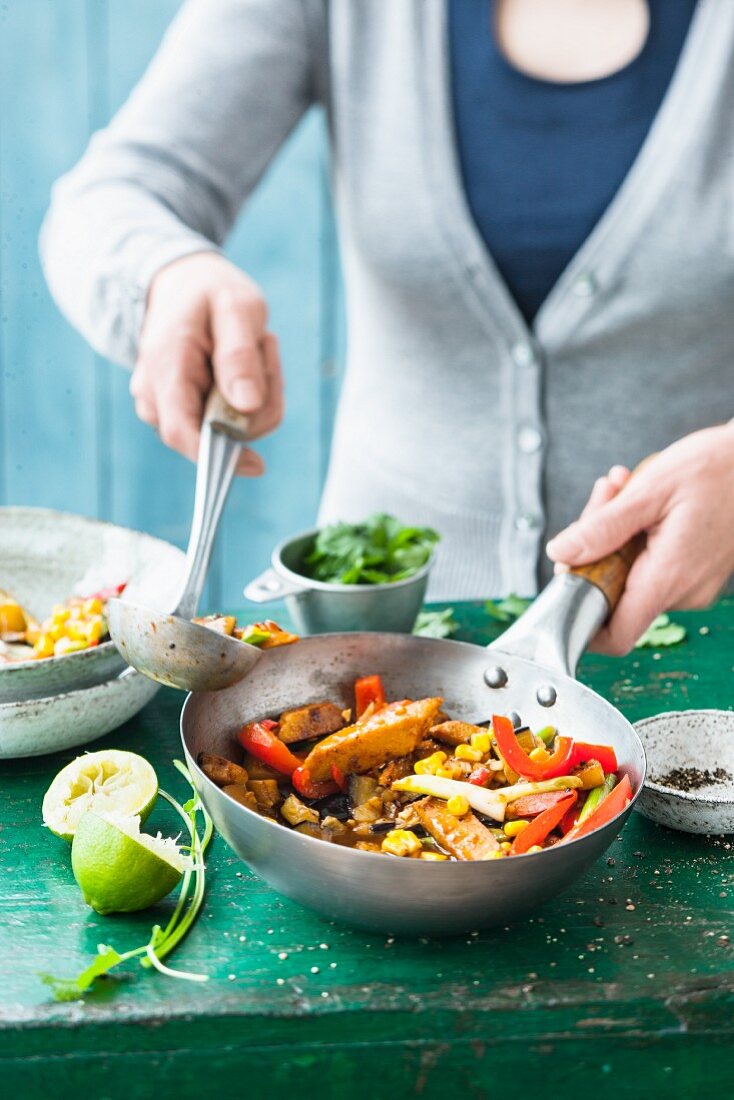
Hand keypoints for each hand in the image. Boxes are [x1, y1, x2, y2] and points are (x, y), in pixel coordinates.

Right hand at [130, 252, 283, 474]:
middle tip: (265, 350)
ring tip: (254, 349)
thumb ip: (239, 356)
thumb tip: (246, 406)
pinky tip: (246, 365)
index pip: (181, 431)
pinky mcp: (184, 410)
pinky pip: (228, 423)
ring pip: (227, 430)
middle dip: (257, 404)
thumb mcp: (236, 309)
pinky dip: (249, 400)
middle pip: (215, 434)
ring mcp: (166, 405)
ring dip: (257, 397)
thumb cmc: (209, 292)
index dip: (216, 456)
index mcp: (166, 365)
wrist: (183, 284)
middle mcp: (156, 393)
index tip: (256, 465)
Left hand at [546, 424, 733, 654]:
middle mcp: (684, 591)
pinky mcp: (696, 571)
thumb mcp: (650, 491)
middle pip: (614, 592)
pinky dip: (637, 534)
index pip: (615, 635)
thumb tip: (560, 554)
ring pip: (630, 572)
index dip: (581, 619)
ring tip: (623, 488)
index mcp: (669, 577)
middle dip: (595, 546)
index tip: (567, 579)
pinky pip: (652, 563)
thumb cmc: (717, 468)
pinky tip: (642, 500)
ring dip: (615, 533)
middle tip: (603, 498)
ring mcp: (692, 583)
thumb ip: (602, 528)